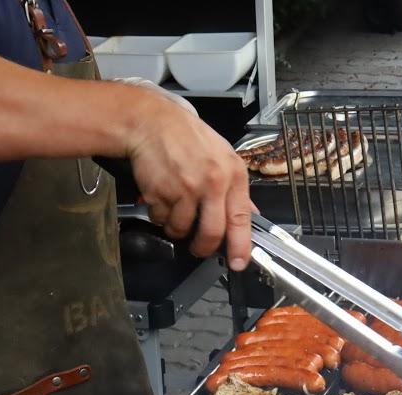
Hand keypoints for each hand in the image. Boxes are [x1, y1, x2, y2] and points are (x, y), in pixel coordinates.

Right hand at [125, 91, 252, 270]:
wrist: (152, 123)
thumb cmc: (186, 138)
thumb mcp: (221, 156)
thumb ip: (234, 187)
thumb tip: (249, 214)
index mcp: (232, 173)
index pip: (241, 217)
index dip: (240, 245)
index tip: (238, 263)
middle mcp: (212, 182)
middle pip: (211, 233)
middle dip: (202, 247)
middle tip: (197, 247)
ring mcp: (186, 188)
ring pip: (181, 230)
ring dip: (175, 227)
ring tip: (173, 207)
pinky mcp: (163, 193)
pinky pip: (161, 220)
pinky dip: (159, 215)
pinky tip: (161, 195)